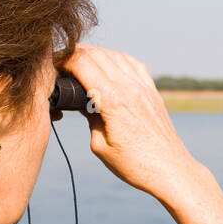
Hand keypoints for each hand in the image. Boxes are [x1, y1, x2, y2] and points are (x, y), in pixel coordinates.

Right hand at [60, 44, 196, 197]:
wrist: (170, 170)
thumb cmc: (134, 165)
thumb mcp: (100, 146)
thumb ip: (90, 118)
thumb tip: (83, 103)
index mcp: (113, 101)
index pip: (82, 64)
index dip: (63, 59)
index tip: (52, 64)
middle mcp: (130, 88)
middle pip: (97, 54)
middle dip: (75, 53)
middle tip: (61, 61)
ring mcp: (144, 88)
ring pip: (116, 55)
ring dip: (96, 53)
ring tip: (81, 59)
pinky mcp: (153, 92)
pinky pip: (135, 64)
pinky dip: (118, 58)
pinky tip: (109, 63)